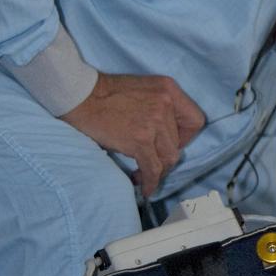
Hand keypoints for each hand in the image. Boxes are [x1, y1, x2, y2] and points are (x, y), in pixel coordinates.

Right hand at [61, 72, 204, 196]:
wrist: (80, 95)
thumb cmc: (107, 94)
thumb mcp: (145, 88)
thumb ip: (162, 106)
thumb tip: (170, 138)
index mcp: (169, 89)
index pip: (195, 121)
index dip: (186, 137)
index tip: (170, 142)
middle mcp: (165, 103)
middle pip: (179, 143)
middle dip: (165, 155)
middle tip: (150, 160)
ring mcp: (153, 122)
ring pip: (168, 158)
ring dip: (157, 170)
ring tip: (143, 173)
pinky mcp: (140, 139)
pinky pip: (153, 168)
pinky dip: (150, 182)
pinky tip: (144, 186)